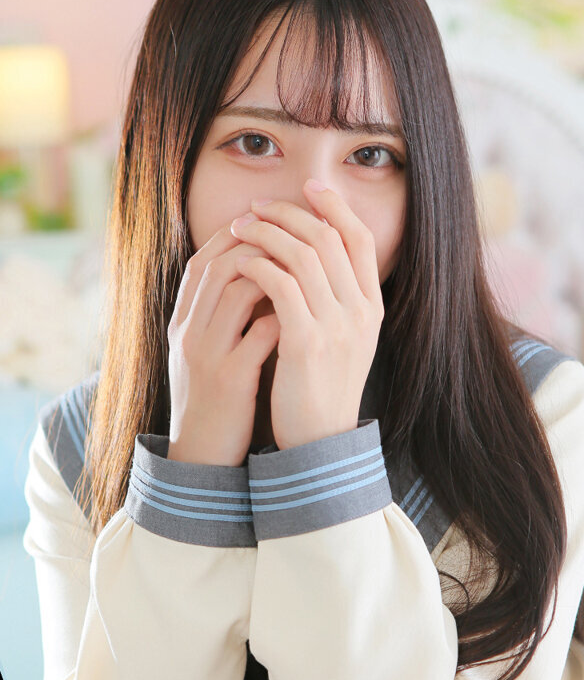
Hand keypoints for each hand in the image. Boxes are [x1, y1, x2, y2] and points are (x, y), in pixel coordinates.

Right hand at [166, 223, 280, 465]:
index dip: (235, 236)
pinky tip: (307, 308)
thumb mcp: (202, 348)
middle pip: (218, 266)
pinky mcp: (231, 379)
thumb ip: (218, 312)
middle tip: (293, 237)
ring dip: (274, 272)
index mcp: (181, 321)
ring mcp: (207, 354)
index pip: (203, 261)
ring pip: (236, 291)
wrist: (199, 453)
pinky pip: (260, 334)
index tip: (268, 226)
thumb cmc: (209, 395)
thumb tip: (254, 271)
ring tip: (304, 267)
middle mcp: (188, 332)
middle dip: (258, 243)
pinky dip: (284, 314)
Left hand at [230, 179, 384, 450]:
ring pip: (303, 254)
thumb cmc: (322, 385)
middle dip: (291, 212)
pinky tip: (241, 260)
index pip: (360, 238)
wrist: (319, 440)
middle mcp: (361, 311)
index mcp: (373, 306)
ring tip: (242, 226)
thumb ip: (337, 297)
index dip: (336, 207)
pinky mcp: (306, 342)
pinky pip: (281, 285)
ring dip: (268, 232)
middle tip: (259, 205)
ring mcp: (337, 326)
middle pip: (329, 238)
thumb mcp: (346, 339)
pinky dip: (259, 264)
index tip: (309, 188)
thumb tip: (313, 250)